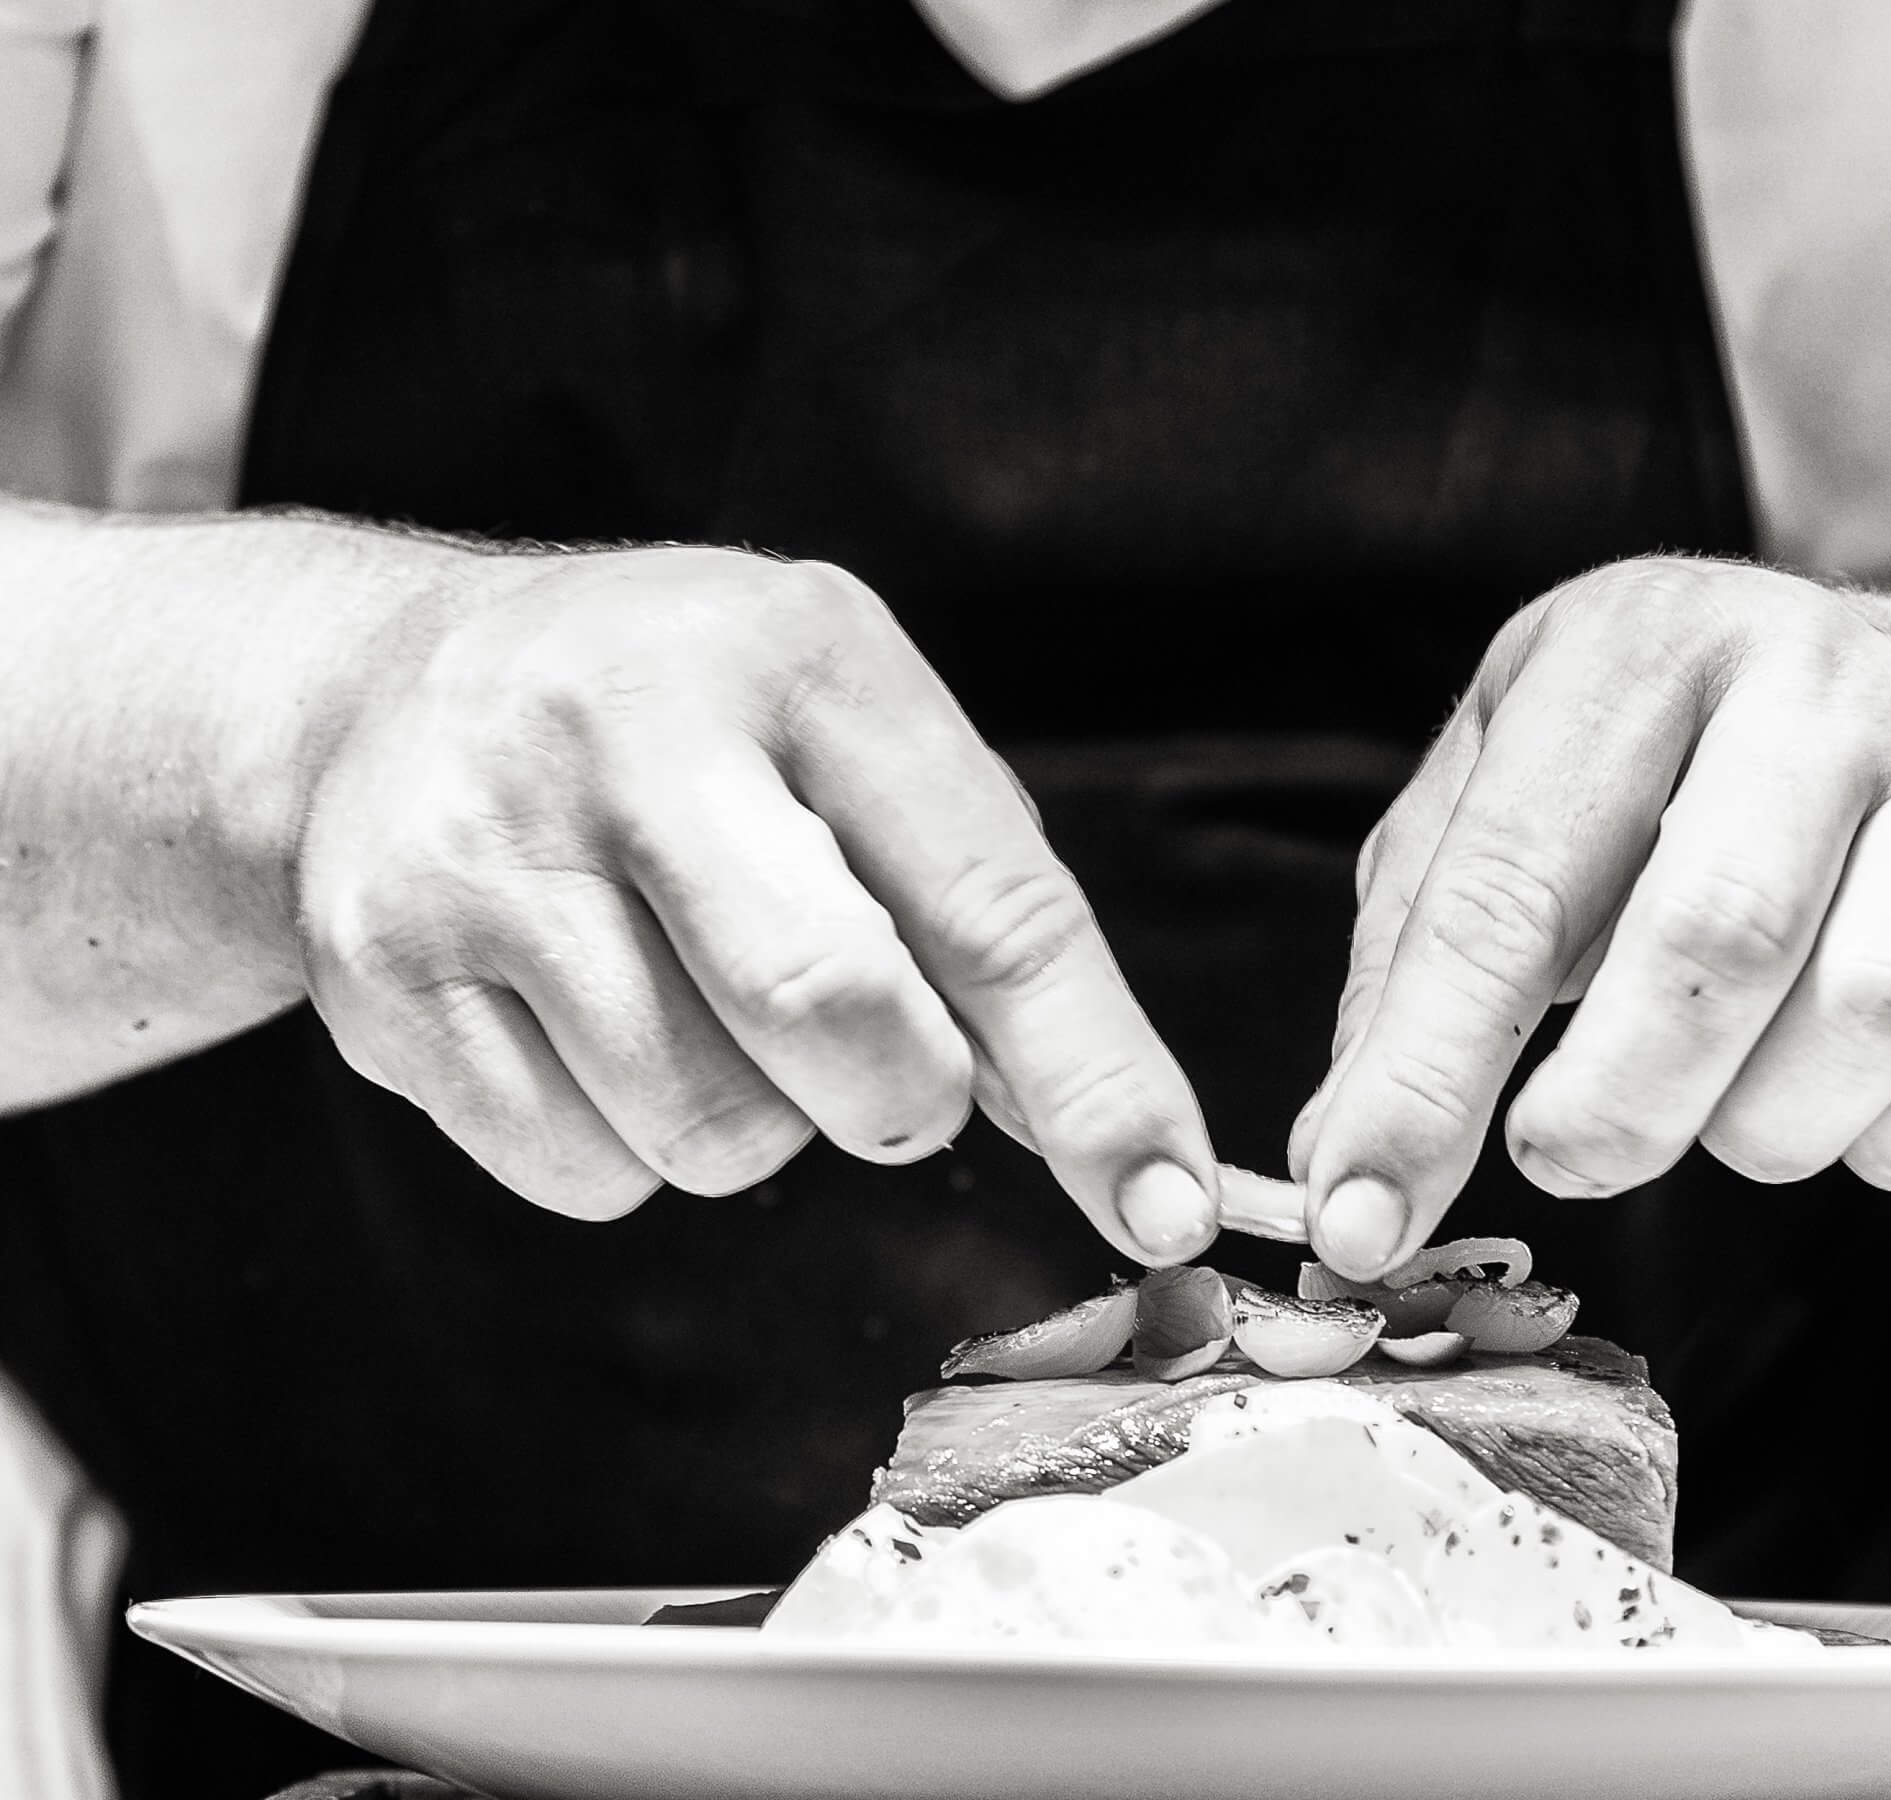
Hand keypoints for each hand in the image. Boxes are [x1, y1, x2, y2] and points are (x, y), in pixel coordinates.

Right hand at [296, 546, 1216, 1259]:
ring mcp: (483, 852)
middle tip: (873, 1062)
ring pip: (711, 1131)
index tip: (1165, 1201)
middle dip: (897, 1094)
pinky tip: (589, 1025)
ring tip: (692, 998)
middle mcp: (626, 730)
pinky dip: (631, 1148)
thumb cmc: (689, 733)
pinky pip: (586, 1177)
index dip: (1095, 1073)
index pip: (988, 901)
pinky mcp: (380, 977)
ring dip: (755, 1122)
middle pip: (834, 1016)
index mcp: (799, 655)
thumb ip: (984, 922)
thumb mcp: (850, 745)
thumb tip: (1126, 1149)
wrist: (385, 694)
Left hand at [1288, 558, 1890, 1278]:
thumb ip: (1408, 972)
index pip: (1513, 890)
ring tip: (1703, 1101)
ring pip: (1877, 1012)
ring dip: (1763, 1126)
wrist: (1873, 702)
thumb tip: (1341, 1172)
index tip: (1356, 1218)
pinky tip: (1826, 1105)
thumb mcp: (1489, 805)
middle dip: (1615, 1109)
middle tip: (1557, 1156)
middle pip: (1720, 942)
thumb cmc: (1635, 775)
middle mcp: (1814, 689)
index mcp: (1635, 646)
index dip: (1425, 1077)